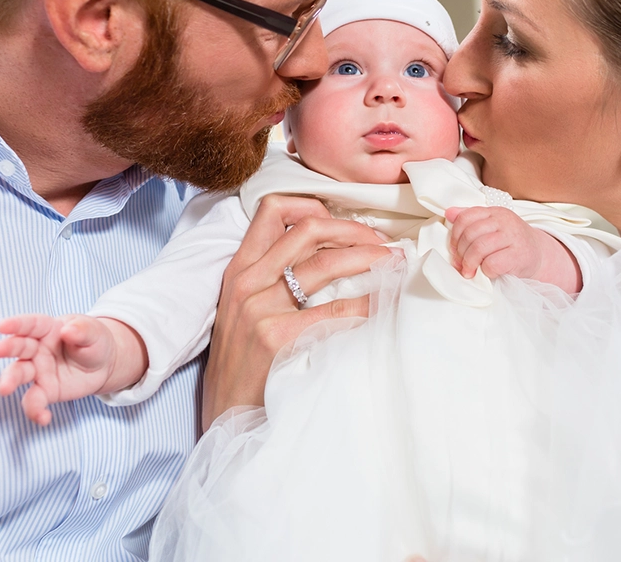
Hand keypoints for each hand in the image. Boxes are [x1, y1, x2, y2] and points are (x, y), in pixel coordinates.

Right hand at [0, 314, 145, 425]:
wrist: (103, 364)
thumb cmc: (94, 341)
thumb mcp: (94, 332)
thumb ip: (82, 330)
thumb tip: (68, 331)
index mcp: (49, 329)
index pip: (31, 324)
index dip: (17, 323)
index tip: (2, 325)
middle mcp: (38, 349)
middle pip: (19, 347)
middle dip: (7, 348)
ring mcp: (38, 370)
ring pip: (19, 374)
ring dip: (10, 381)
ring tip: (4, 389)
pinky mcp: (44, 391)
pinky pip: (34, 401)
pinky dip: (35, 410)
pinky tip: (43, 418)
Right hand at [201, 195, 390, 430]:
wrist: (225, 415)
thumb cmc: (244, 366)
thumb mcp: (243, 312)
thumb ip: (273, 281)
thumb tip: (330, 257)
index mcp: (239, 270)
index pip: (272, 209)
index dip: (314, 205)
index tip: (346, 224)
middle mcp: (247, 282)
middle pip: (308, 229)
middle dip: (354, 230)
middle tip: (383, 244)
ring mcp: (259, 309)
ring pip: (325, 263)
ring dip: (370, 259)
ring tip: (395, 265)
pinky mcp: (276, 337)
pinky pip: (335, 310)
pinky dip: (367, 303)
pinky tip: (384, 306)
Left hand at [445, 206, 580, 291]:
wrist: (540, 256)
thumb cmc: (511, 244)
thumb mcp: (492, 228)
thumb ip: (471, 220)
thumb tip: (449, 213)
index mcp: (495, 212)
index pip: (466, 217)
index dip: (455, 236)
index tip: (454, 250)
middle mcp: (504, 221)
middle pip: (470, 233)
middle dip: (461, 252)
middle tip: (460, 264)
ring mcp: (513, 237)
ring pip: (479, 248)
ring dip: (470, 263)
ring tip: (469, 271)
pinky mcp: (519, 255)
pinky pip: (492, 263)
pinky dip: (486, 271)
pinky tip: (488, 273)